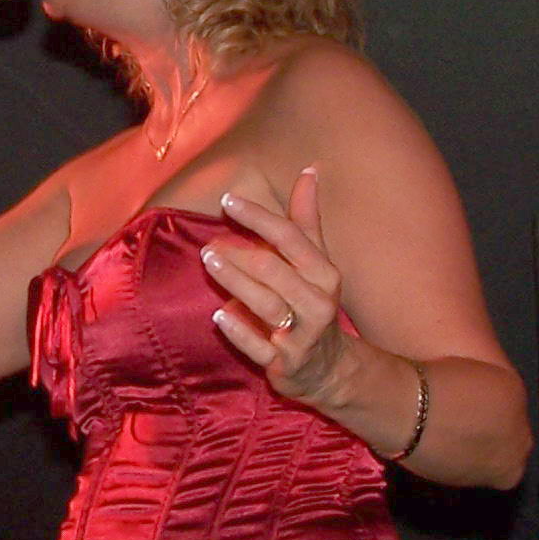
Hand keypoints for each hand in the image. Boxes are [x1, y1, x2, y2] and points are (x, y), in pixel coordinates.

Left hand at [202, 167, 357, 411]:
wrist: (329, 369)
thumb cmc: (315, 303)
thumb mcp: (317, 262)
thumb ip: (307, 219)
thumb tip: (310, 170)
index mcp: (325, 273)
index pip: (290, 236)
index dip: (257, 216)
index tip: (228, 200)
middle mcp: (317, 303)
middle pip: (273, 269)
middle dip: (239, 253)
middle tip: (209, 244)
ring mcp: (301, 335)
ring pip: (264, 304)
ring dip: (233, 281)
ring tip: (209, 261)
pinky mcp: (284, 363)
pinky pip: (258, 346)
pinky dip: (237, 330)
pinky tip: (217, 314)